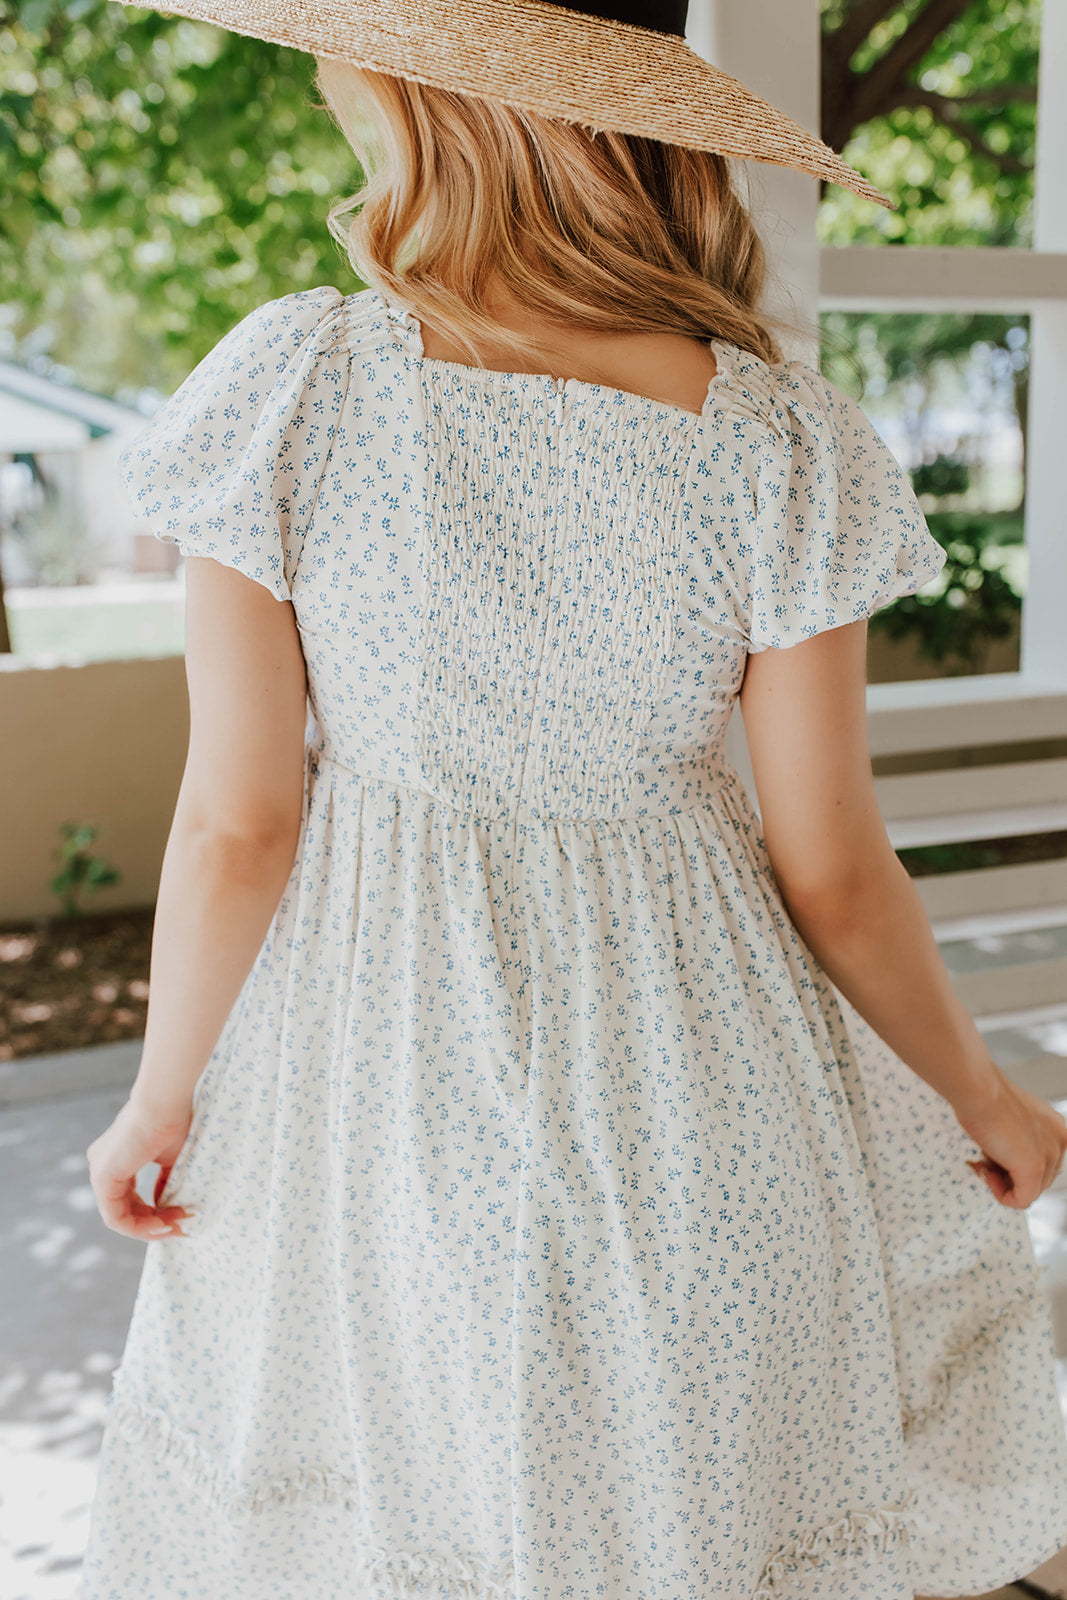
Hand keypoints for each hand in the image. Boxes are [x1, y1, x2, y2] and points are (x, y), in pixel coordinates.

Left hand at [86, 1097, 194, 1240]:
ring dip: (148, 1228)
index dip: (155, 1212)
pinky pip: (115, 1217)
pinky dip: (139, 1226)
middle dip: (154, 1222)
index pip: (129, 1198)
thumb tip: (163, 1203)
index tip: (182, 1215)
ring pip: (118, 1217)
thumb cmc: (172, 1121)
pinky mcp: (102, 1177)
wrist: (165, 1103)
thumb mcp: (170, 1157)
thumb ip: (164, 1180)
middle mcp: (102, 1165)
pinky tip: (162, 1224)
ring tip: (175, 1227)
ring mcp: (99, 1171)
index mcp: (116, 1158)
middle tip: (181, 1224)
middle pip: (124, 1210)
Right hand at [952, 1066, 1066, 1209]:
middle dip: (1008, 1175)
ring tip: (983, 1162)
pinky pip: (1020, 1201)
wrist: (978, 1090)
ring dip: (1001, 1183)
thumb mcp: (1010, 1122)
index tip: (992, 1158)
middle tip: (983, 1161)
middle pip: (1037, 1181)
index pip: (1043, 1165)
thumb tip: (1006, 1165)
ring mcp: (1049, 1156)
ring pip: (1029, 1192)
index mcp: (1056, 1129)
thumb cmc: (985, 1097)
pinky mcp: (1034, 1169)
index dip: (1013, 1166)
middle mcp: (1060, 1142)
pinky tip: (987, 1174)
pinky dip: (1000, 1195)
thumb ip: (1018, 1143)